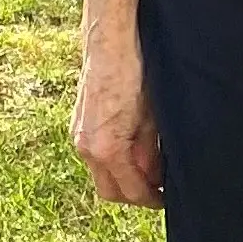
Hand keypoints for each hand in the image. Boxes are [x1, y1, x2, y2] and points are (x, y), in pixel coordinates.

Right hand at [72, 38, 163, 207]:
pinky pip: (94, 155)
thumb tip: (155, 175)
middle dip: (134, 194)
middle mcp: (86, 148)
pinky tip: (131, 148)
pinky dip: (112, 160)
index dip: (150, 198)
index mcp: (107, 149)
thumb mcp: (151, 116)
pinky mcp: (78, 125)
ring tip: (148, 168)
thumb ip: (150, 151)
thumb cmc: (135, 73)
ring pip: (101, 173)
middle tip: (157, 189)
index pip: (130, 190)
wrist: (109, 42)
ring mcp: (79, 136)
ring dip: (122, 177)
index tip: (164, 199)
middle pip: (110, 191)